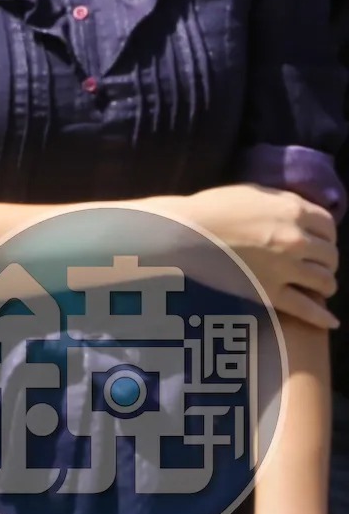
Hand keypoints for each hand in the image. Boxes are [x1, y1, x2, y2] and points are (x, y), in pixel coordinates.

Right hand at [166, 184, 339, 327]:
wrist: (182, 233)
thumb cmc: (212, 207)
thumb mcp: (252, 192)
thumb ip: (283, 202)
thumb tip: (301, 213)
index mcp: (293, 211)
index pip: (329, 226)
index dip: (325, 235)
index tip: (317, 240)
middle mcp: (297, 240)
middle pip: (330, 255)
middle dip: (324, 260)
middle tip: (312, 263)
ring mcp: (286, 268)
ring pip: (325, 281)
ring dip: (324, 284)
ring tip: (315, 286)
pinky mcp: (271, 292)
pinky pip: (306, 308)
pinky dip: (322, 317)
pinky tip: (329, 321)